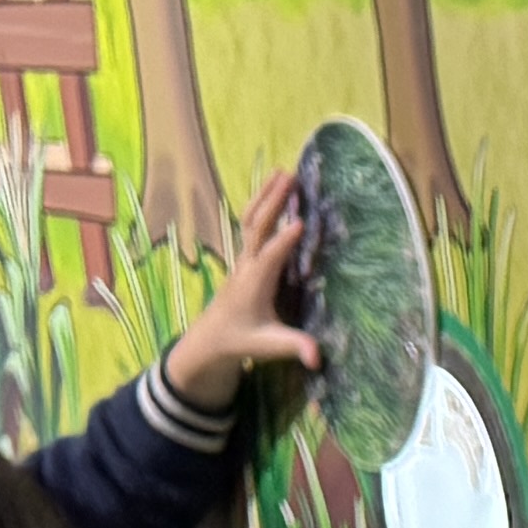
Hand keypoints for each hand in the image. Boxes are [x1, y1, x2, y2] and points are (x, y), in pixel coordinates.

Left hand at [162, 174, 320, 407]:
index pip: (269, 258)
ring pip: (252, 220)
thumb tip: (317, 356)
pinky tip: (274, 190)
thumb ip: (293, 347)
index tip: (301, 222)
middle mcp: (247, 265)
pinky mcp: (245, 257)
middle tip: (290, 178)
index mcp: (254, 285)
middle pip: (257, 227)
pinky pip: (253, 225)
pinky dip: (263, 204)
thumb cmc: (242, 340)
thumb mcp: (268, 346)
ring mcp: (244, 258)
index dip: (283, 242)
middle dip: (273, 202)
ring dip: (266, 195)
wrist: (211, 338)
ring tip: (283, 172)